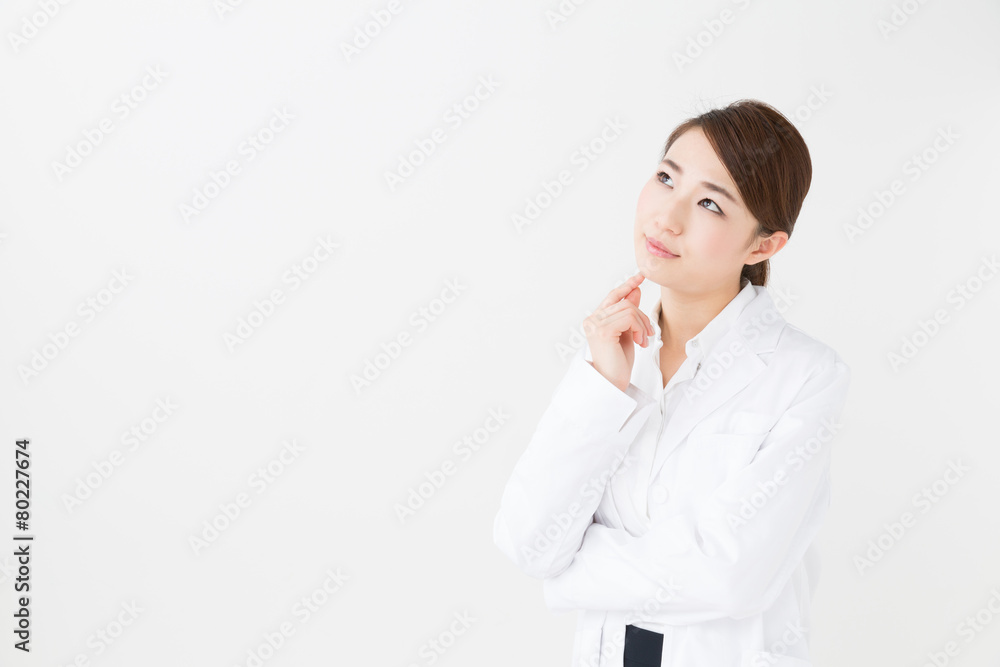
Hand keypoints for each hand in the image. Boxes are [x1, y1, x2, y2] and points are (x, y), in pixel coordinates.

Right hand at [583, 272, 654, 392]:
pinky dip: (639, 328)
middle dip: (642, 317)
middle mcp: (592, 319)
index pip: (613, 296)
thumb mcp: (627, 333)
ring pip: (629, 309)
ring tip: (643, 341)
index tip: (640, 277)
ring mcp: (595, 324)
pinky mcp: (602, 330)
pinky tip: (639, 342)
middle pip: (625, 302)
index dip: (627, 285)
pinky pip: (629, 318)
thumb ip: (629, 313)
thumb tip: (635, 291)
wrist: (613, 383)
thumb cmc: (618, 363)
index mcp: (596, 320)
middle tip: (648, 335)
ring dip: (642, 324)